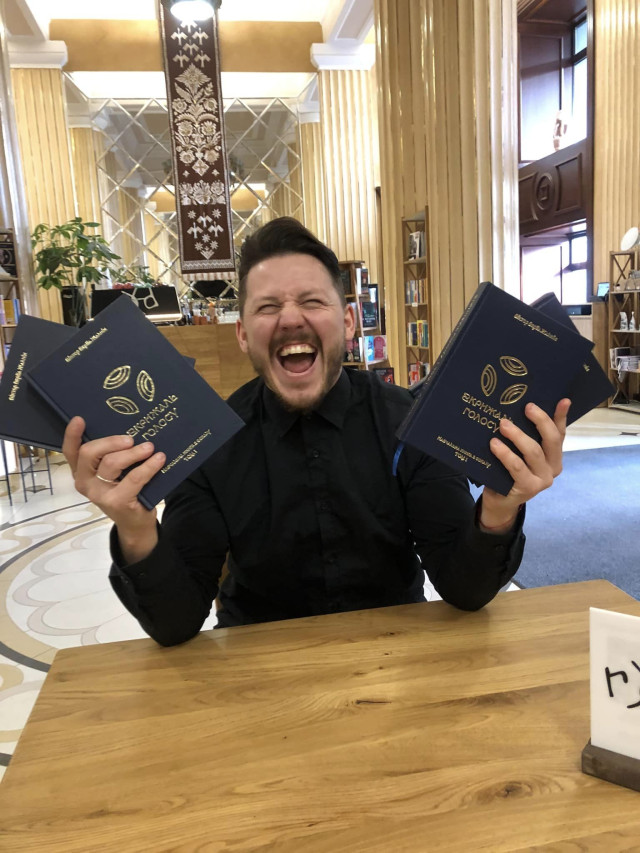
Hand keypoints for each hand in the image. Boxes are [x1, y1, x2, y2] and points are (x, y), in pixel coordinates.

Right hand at [62, 416, 164, 562]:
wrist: (135, 522)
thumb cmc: (124, 490)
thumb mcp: (113, 472)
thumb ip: (111, 455)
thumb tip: (128, 429)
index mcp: (80, 472)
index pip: (70, 452)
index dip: (72, 435)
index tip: (80, 419)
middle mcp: (84, 483)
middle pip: (89, 453)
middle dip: (111, 441)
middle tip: (130, 439)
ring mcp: (99, 494)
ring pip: (112, 463)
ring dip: (133, 452)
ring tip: (149, 447)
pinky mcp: (117, 501)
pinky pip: (134, 478)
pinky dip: (149, 466)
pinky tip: (159, 459)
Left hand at [479, 398, 570, 531]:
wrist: (499, 500)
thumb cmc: (508, 471)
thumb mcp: (518, 451)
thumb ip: (525, 435)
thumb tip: (518, 409)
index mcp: (554, 456)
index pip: (560, 432)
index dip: (561, 416)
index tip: (563, 400)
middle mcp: (553, 467)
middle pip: (552, 440)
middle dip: (540, 421)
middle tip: (526, 407)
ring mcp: (543, 480)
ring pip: (533, 452)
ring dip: (517, 436)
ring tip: (503, 425)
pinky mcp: (528, 488)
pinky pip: (517, 467)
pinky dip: (505, 454)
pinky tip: (494, 444)